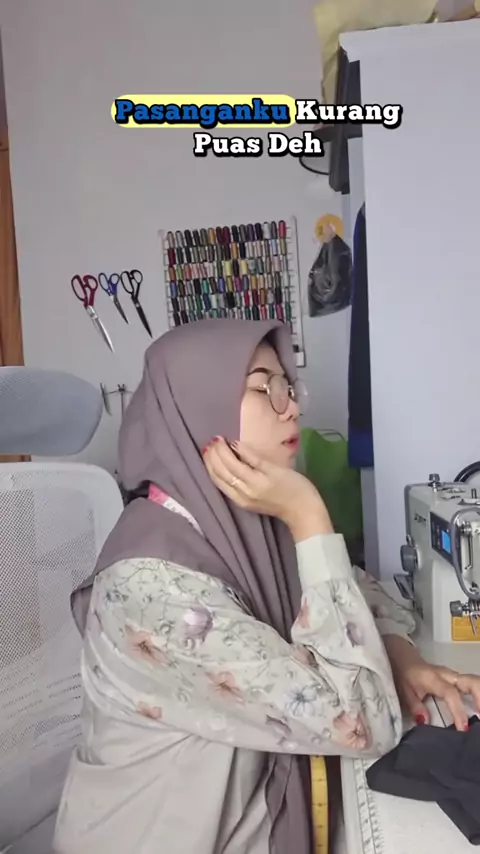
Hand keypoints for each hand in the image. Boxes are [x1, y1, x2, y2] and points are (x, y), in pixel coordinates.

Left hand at [203, 437, 332, 538]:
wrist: (303, 512)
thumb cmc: (295, 486)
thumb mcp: (277, 469)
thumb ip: (254, 458)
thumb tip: (235, 445)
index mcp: (254, 482)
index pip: (231, 463)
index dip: (222, 450)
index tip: (219, 437)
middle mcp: (244, 493)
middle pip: (221, 473)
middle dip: (213, 456)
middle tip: (211, 441)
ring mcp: (242, 500)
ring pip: (219, 481)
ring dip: (211, 466)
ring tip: (208, 451)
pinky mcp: (243, 504)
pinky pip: (224, 488)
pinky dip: (217, 476)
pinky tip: (215, 467)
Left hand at [384, 634, 479, 731]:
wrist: (404, 657)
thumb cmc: (404, 674)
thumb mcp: (404, 691)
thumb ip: (414, 706)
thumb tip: (425, 721)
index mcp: (434, 678)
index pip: (451, 693)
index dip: (458, 711)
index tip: (463, 728)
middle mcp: (448, 675)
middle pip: (472, 682)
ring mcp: (454, 676)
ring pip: (475, 682)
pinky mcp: (456, 679)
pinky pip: (472, 686)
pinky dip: (478, 697)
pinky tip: (478, 711)